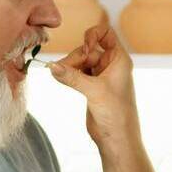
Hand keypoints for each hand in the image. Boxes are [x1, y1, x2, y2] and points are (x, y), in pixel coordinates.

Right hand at [47, 25, 140, 147]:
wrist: (117, 138)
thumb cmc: (116, 113)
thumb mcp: (94, 91)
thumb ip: (72, 76)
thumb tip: (51, 66)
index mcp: (119, 59)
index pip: (106, 33)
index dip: (93, 35)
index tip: (84, 48)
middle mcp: (110, 65)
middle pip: (87, 49)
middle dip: (75, 57)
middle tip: (63, 70)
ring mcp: (100, 75)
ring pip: (80, 61)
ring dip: (69, 66)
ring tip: (60, 76)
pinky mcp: (91, 86)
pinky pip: (76, 73)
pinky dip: (68, 74)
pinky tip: (60, 78)